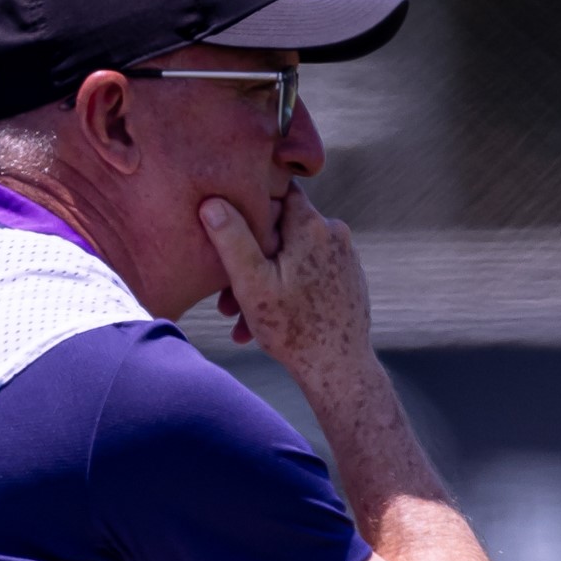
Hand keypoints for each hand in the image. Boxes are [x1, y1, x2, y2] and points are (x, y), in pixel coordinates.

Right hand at [200, 183, 370, 375]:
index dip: (250, 206)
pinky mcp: (349, 278)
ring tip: (239, 317)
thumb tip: (212, 201)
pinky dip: (287, 291)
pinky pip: (309, 274)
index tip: (230, 227)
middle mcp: (335, 234)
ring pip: (292, 256)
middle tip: (224, 298)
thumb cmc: (293, 328)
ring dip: (264, 282)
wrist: (340, 369)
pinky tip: (265, 321)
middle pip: (281, 231)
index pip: (276, 191)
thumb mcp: (251, 283)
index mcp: (312, 225)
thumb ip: (231, 239)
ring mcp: (346, 257)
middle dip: (250, 259)